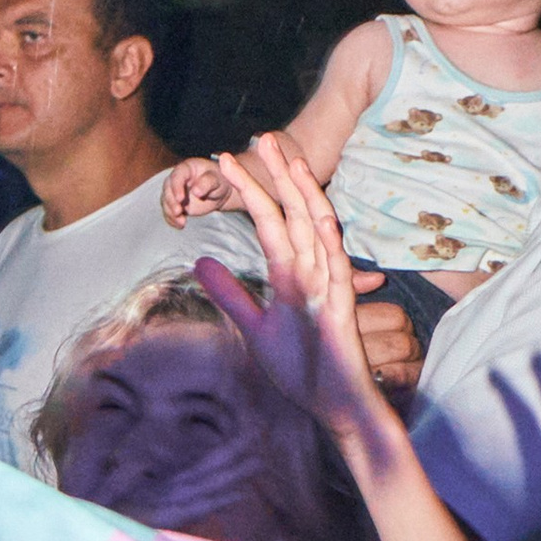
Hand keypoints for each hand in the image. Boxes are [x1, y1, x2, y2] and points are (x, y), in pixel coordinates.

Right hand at [160, 154, 233, 226]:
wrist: (220, 192)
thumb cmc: (220, 181)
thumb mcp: (217, 180)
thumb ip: (207, 183)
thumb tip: (196, 191)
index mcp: (188, 167)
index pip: (178, 175)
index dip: (177, 186)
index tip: (181, 199)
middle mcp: (178, 178)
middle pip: (168, 188)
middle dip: (171, 201)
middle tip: (178, 212)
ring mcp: (175, 191)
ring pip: (166, 201)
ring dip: (170, 212)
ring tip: (182, 222)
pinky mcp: (175, 203)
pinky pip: (168, 211)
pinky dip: (172, 219)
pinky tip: (180, 225)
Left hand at [195, 135, 386, 446]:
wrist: (334, 402)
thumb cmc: (301, 365)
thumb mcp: (254, 326)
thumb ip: (230, 293)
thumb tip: (200, 260)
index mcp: (293, 271)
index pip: (270, 220)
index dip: (252, 189)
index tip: (228, 161)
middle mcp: (312, 268)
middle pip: (293, 211)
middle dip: (278, 174)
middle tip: (261, 137)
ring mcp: (328, 282)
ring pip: (315, 226)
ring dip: (301, 192)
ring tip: (285, 159)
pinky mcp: (340, 302)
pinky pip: (334, 261)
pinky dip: (325, 234)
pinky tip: (315, 209)